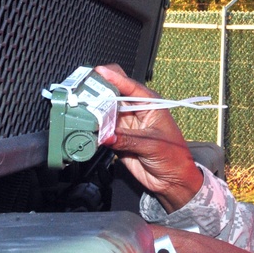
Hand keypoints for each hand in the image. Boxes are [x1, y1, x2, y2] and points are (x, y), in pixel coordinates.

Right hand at [96, 65, 202, 211]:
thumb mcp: (152, 144)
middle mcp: (135, 110)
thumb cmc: (173, 157)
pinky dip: (92, 129)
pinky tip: (84, 128)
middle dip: (97, 92)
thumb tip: (106, 135)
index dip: (113, 77)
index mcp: (149, 103)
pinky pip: (101, 130)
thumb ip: (127, 139)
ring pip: (103, 111)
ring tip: (79, 111)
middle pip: (112, 95)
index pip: (129, 85)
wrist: (172, 180)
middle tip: (82, 93)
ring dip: (92, 112)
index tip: (98, 72)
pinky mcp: (116, 138)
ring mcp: (125, 124)